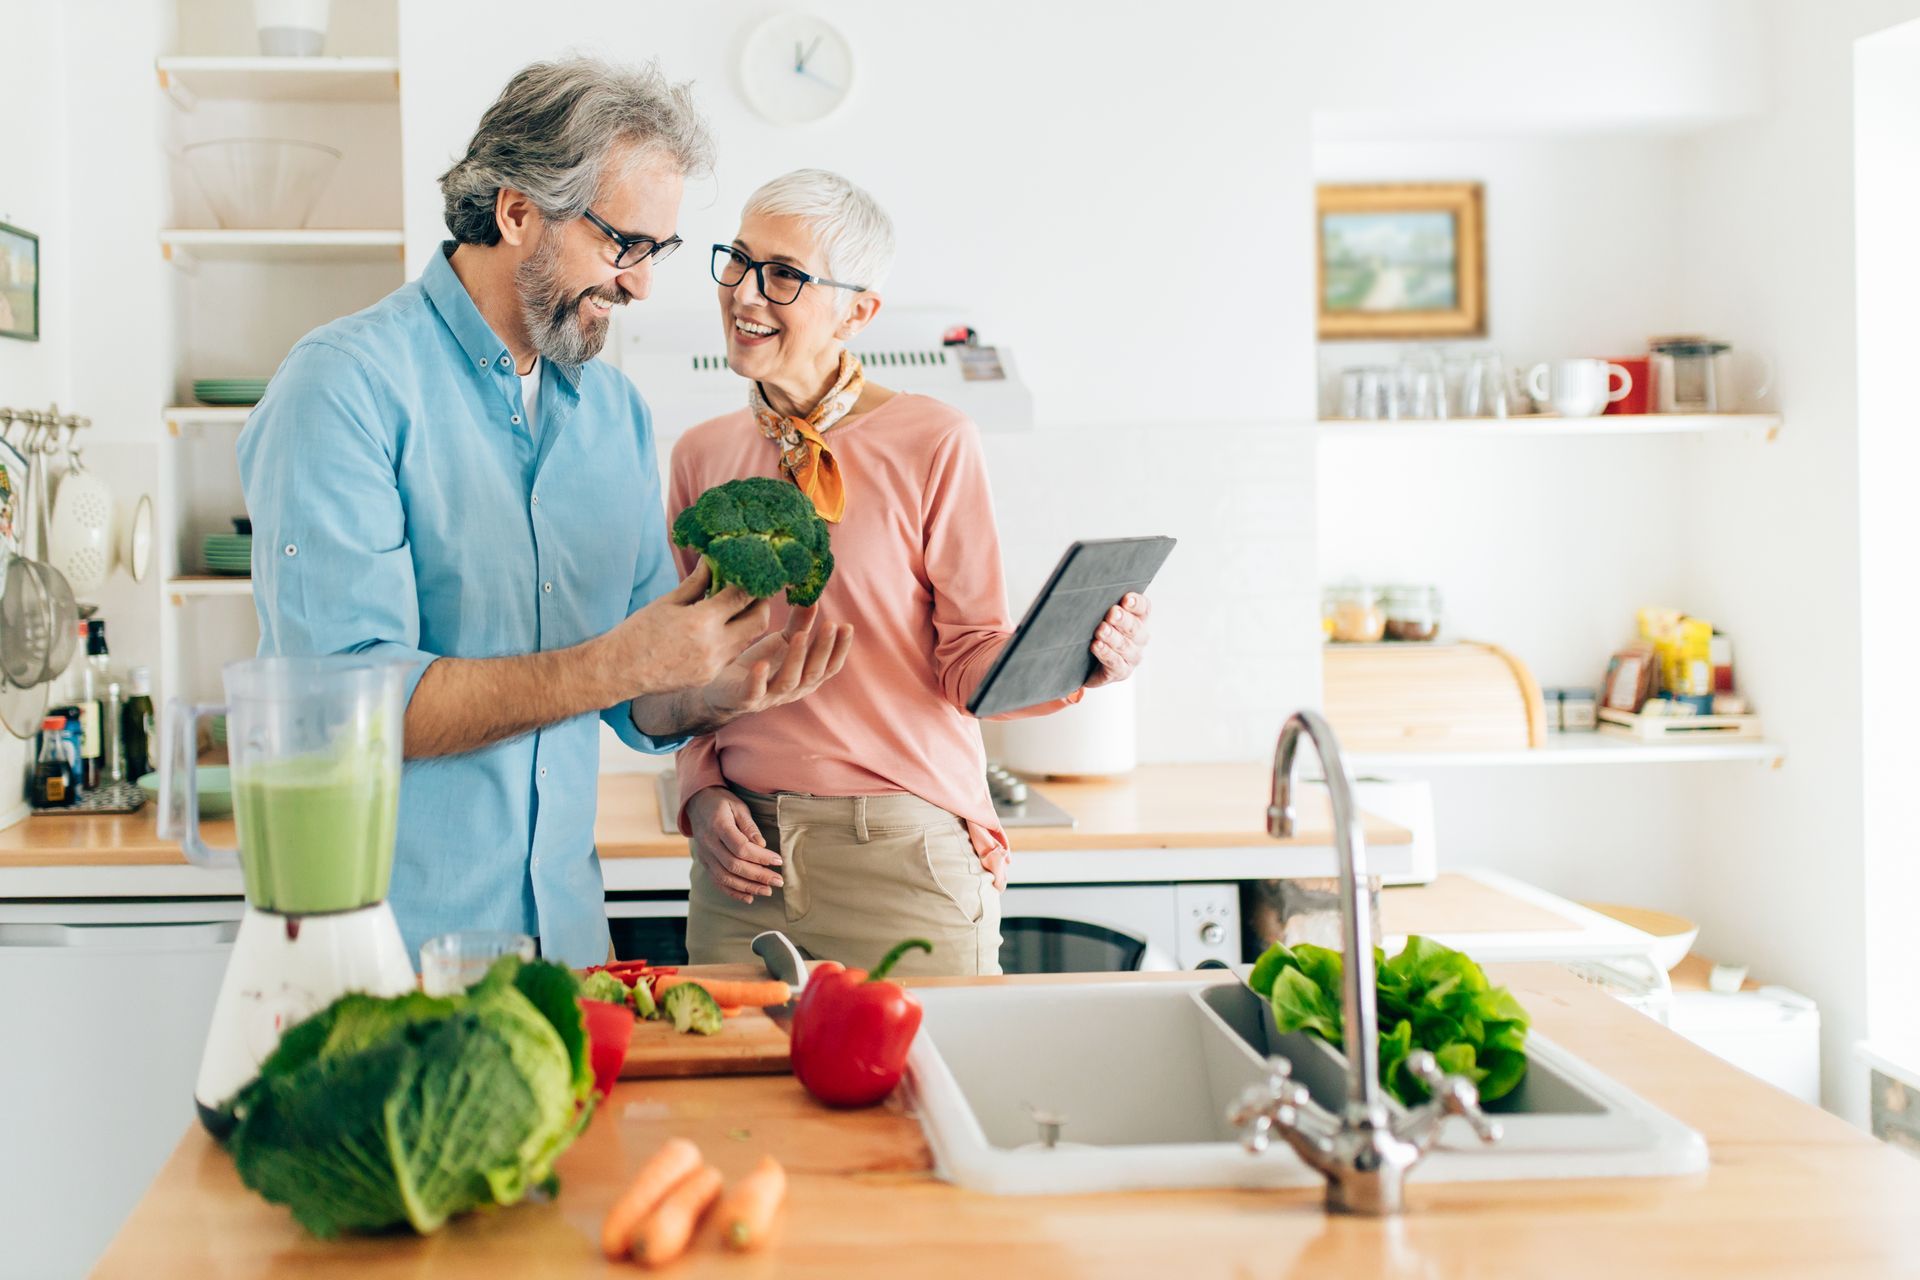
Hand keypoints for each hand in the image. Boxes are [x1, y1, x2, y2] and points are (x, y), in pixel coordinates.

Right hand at [599, 561, 771, 700]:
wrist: (618, 671)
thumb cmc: (638, 632)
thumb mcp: (668, 602)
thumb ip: (696, 582)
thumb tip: (712, 560)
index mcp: (702, 621)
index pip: (742, 596)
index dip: (752, 582)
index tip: (754, 571)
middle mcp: (714, 645)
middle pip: (759, 621)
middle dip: (761, 603)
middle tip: (754, 589)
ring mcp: (714, 665)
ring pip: (748, 639)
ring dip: (748, 622)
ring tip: (736, 607)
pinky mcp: (709, 677)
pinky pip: (732, 654)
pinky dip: (733, 639)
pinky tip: (720, 628)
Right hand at [686, 786, 783, 903]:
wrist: (696, 803)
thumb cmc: (721, 802)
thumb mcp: (737, 806)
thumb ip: (749, 826)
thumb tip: (761, 844)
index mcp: (718, 826)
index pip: (741, 847)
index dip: (761, 857)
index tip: (778, 861)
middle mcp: (709, 843)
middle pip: (734, 865)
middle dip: (758, 876)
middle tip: (778, 881)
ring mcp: (705, 855)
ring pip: (725, 877)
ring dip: (748, 887)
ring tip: (767, 891)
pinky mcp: (704, 862)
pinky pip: (717, 881)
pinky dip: (733, 892)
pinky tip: (749, 897)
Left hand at [700, 605, 854, 724]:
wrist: (723, 690)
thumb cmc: (759, 664)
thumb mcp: (781, 642)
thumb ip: (799, 624)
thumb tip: (812, 597)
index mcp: (805, 677)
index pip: (829, 666)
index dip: (839, 649)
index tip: (847, 627)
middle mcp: (792, 690)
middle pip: (813, 672)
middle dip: (823, 649)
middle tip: (830, 625)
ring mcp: (769, 696)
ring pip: (788, 681)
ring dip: (796, 659)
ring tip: (800, 636)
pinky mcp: (744, 699)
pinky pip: (753, 692)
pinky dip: (758, 680)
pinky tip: (761, 665)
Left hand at [1084, 593, 1151, 687]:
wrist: (1088, 664)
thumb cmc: (1096, 632)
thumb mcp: (1101, 615)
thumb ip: (1102, 603)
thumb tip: (1090, 587)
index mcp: (1138, 620)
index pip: (1143, 608)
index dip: (1136, 603)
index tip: (1126, 598)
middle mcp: (1139, 638)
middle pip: (1135, 627)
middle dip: (1122, 619)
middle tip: (1112, 613)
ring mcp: (1132, 656)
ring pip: (1124, 645)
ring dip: (1112, 637)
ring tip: (1101, 630)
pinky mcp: (1122, 672)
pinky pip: (1115, 662)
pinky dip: (1106, 653)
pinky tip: (1096, 646)